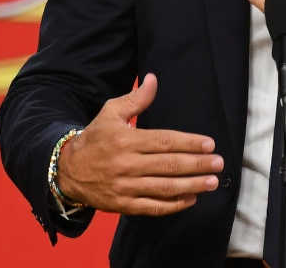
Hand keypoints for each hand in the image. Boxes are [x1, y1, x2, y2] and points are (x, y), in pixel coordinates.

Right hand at [57, 73, 222, 215]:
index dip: (189, 143)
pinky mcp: (124, 205)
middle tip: (218, 163)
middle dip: (197, 164)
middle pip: (168, 165)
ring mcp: (125, 187)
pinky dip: (174, 205)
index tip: (209, 144)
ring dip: (191, 185)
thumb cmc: (95, 137)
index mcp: (126, 139)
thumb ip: (136, 99)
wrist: (68, 170)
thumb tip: (153, 79)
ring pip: (164, 188)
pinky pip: (153, 207)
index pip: (164, 142)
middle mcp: (127, 164)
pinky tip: (191, 199)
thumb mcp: (111, 112)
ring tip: (212, 182)